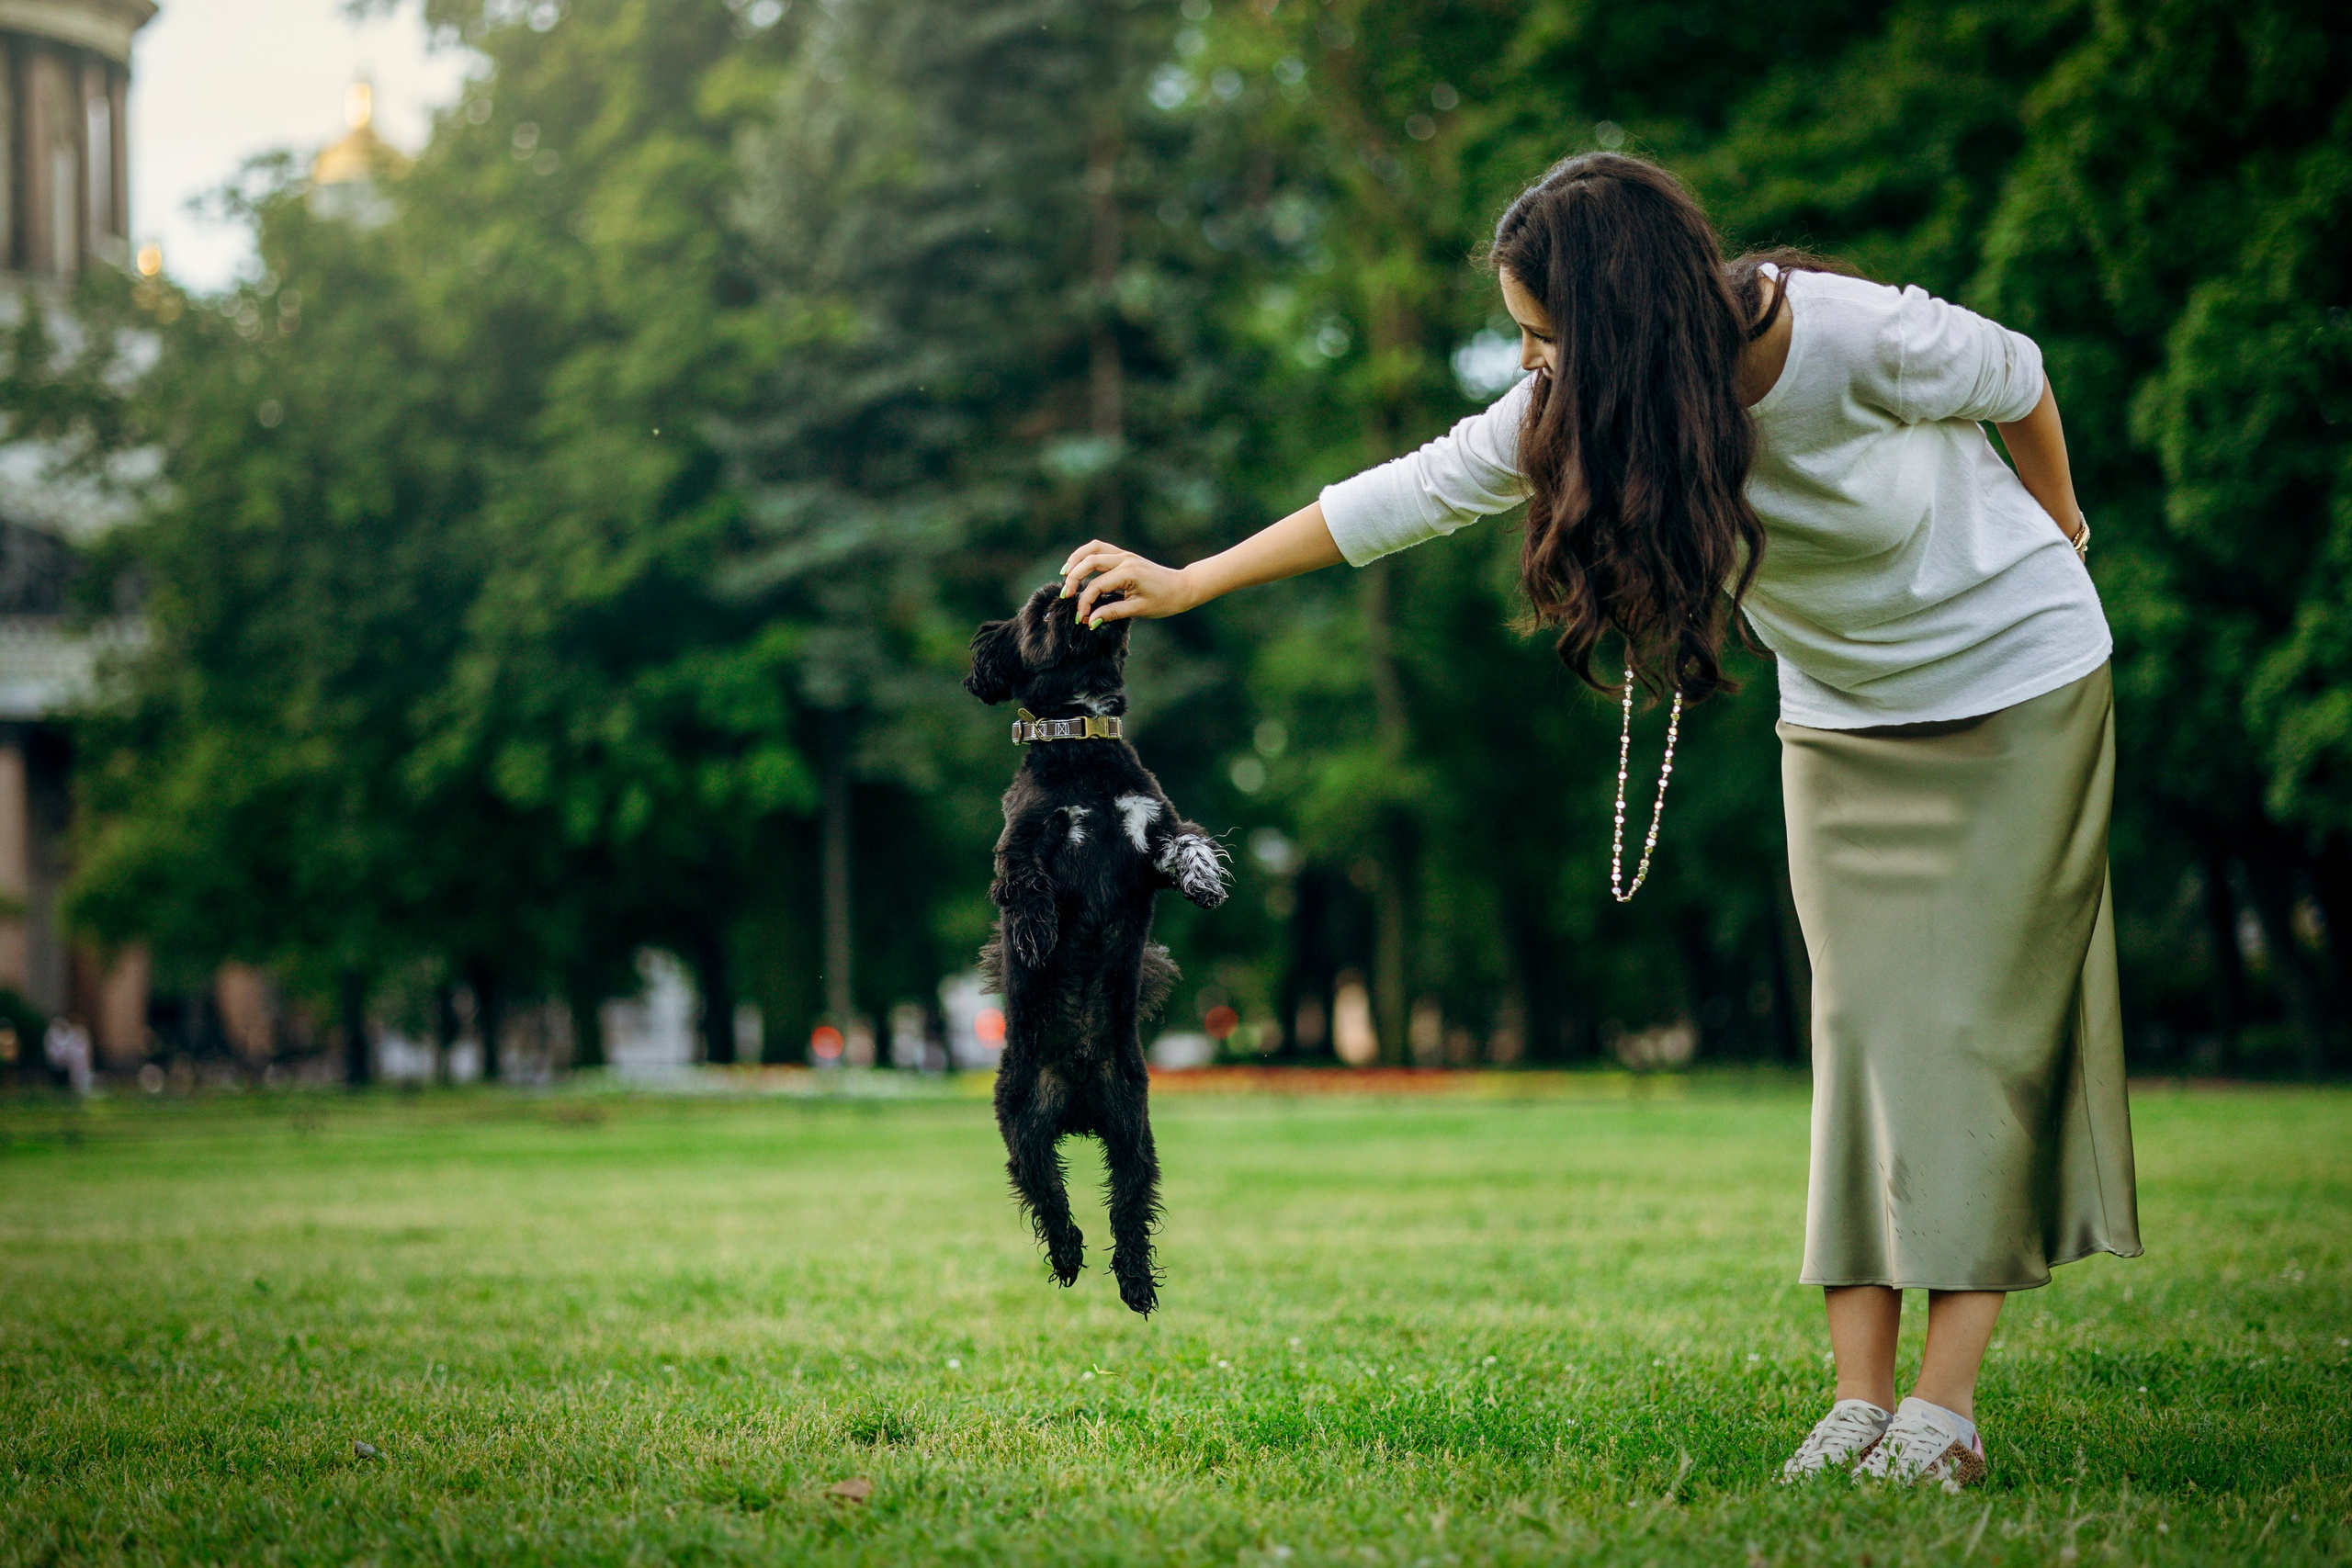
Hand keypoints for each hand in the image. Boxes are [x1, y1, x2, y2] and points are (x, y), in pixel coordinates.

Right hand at [1059, 540, 1199, 625]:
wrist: (1183, 587)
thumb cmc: (1165, 600)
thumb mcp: (1138, 610)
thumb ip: (1112, 613)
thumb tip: (1090, 621)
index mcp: (1129, 573)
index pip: (1097, 585)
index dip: (1085, 602)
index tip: (1081, 618)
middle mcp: (1125, 559)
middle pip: (1089, 562)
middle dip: (1073, 578)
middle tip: (1065, 596)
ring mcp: (1124, 555)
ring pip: (1092, 549)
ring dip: (1076, 560)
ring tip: (1065, 575)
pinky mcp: (1125, 556)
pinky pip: (1100, 549)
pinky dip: (1086, 556)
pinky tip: (1078, 567)